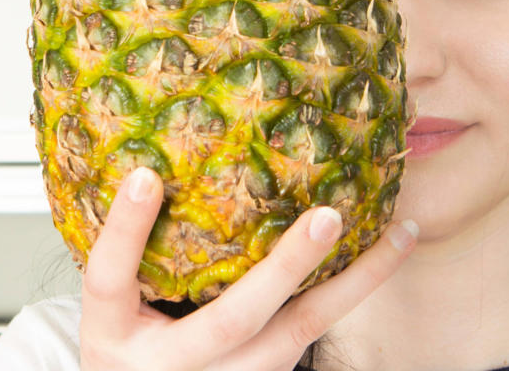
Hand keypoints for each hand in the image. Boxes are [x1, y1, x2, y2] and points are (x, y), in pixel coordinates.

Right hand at [77, 166, 417, 370]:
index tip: (145, 175)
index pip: (110, 281)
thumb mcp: (109, 309)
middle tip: (328, 217)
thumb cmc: (126, 346)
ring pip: (299, 333)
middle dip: (285, 267)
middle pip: (232, 319)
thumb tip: (151, 157)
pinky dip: (350, 292)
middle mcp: (173, 367)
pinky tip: (383, 252)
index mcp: (112, 337)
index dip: (126, 230)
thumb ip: (128, 251)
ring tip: (400, 234)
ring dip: (356, 284)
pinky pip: (311, 334)